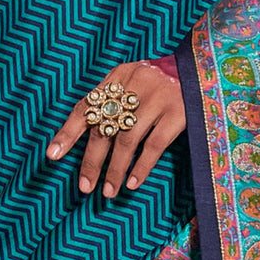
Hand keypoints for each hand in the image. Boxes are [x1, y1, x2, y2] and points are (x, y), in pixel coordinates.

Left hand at [46, 58, 184, 196]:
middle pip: (104, 127)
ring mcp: (158, 98)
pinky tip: (133, 183)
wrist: (205, 68)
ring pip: (127, 140)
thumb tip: (89, 137)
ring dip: (115, 170)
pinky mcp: (179, 112)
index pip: (86, 105)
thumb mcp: (135, 80)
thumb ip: (115, 99)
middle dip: (92, 161)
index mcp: (119, 76)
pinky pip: (154, 145)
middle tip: (84, 187)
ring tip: (108, 191)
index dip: (68, 132)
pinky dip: (141, 166)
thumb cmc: (164, 82)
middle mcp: (135, 84)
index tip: (53, 155)